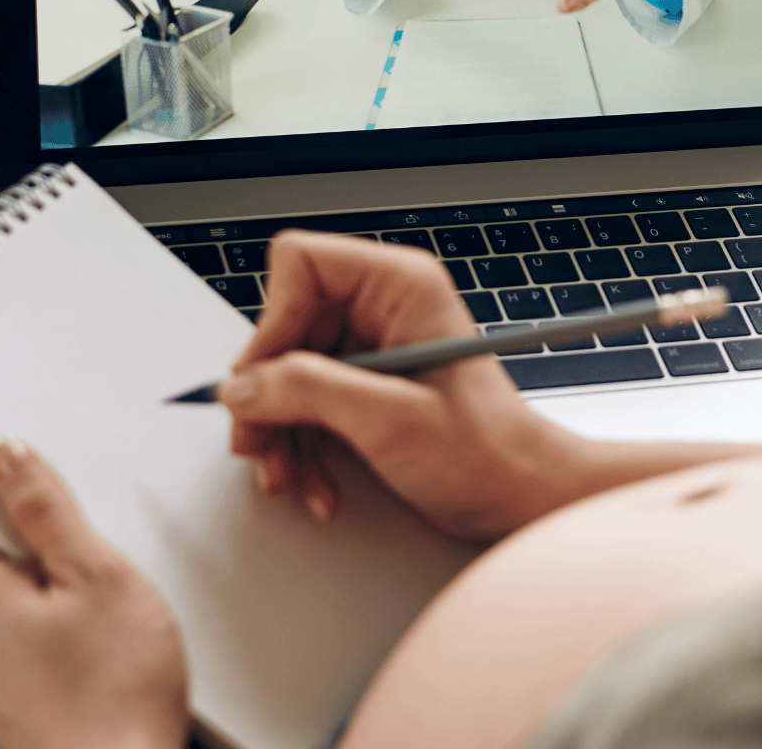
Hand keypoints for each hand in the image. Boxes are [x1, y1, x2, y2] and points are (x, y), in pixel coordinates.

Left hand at [0, 441, 187, 748]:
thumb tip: (11, 456)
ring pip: (23, 599)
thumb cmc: (113, 693)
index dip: (42, 508)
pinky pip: (30, 638)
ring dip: (66, 599)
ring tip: (109, 620)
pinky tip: (101, 650)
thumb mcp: (97, 574)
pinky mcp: (6, 694)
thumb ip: (47, 509)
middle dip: (60, 557)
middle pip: (9, 556)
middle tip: (106, 578)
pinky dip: (65, 635)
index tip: (76, 521)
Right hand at [221, 231, 592, 542]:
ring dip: (280, 435)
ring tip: (293, 480)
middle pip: (283, 328)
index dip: (274, 320)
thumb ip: (309, 392)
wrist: (517, 498)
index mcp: (400, 286)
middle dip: (269, 396)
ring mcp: (371, 351)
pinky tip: (318, 485)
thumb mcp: (390, 419)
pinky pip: (303, 407)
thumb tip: (244, 385)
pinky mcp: (364, 391)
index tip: (266, 377)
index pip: (301, 264)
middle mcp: (381, 308)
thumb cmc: (487, 451)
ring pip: (284, 375)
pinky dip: (301, 450)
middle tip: (259, 444)